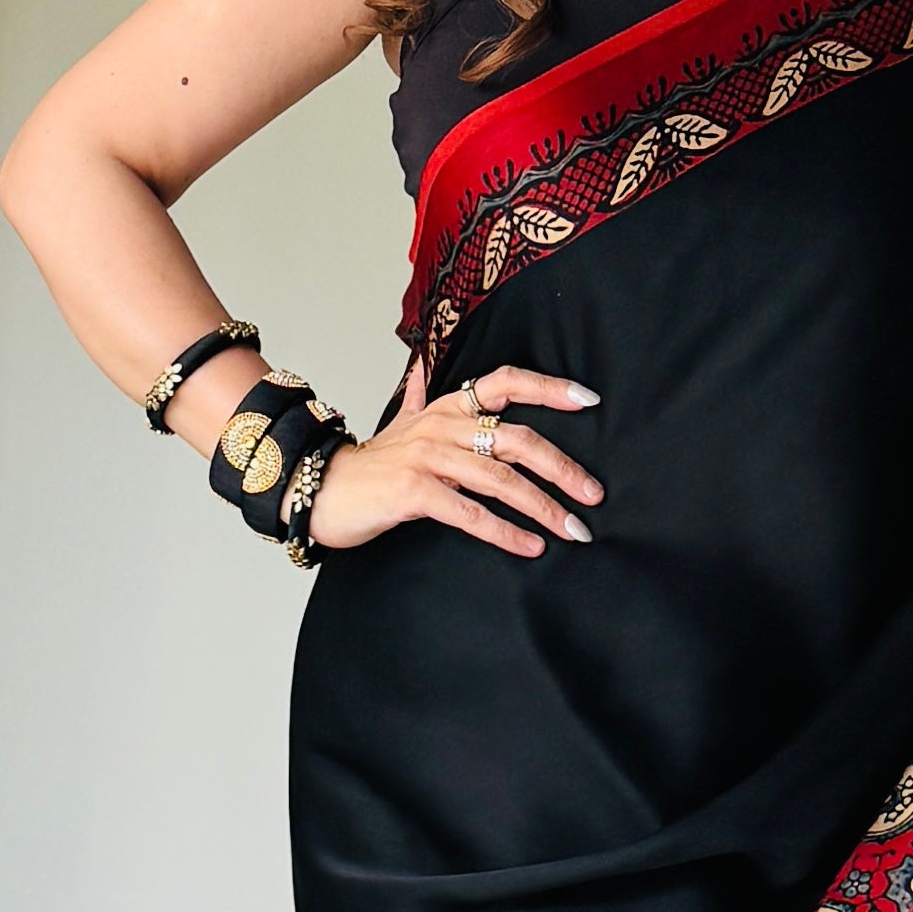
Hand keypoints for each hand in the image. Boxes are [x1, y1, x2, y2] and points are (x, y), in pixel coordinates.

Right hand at [306, 356, 603, 560]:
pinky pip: (470, 512)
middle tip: (592, 493)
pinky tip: (530, 546)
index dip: (548, 388)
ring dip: (543, 507)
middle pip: (517, 438)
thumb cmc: (369, 464)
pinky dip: (505, 532)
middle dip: (562, 468)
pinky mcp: (414, 492)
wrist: (320, 489)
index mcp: (447, 407)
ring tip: (573, 529)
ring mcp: (428, 458)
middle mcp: (442, 426)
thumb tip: (421, 365)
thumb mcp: (398, 422)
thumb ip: (418, 395)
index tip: (588, 401)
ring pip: (500, 479)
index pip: (505, 383)